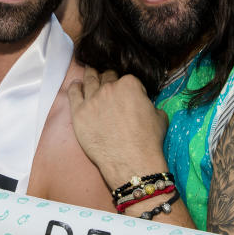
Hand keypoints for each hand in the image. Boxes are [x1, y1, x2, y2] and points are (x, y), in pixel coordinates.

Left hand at [67, 67, 168, 188]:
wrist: (131, 162)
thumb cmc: (148, 141)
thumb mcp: (160, 117)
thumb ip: (150, 105)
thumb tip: (146, 106)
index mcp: (130, 84)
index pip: (128, 79)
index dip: (130, 88)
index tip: (129, 95)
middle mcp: (109, 88)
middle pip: (107, 77)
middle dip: (109, 79)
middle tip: (108, 83)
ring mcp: (92, 99)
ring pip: (89, 80)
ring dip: (90, 75)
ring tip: (89, 73)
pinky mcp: (79, 112)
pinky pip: (73, 93)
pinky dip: (75, 87)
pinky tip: (77, 85)